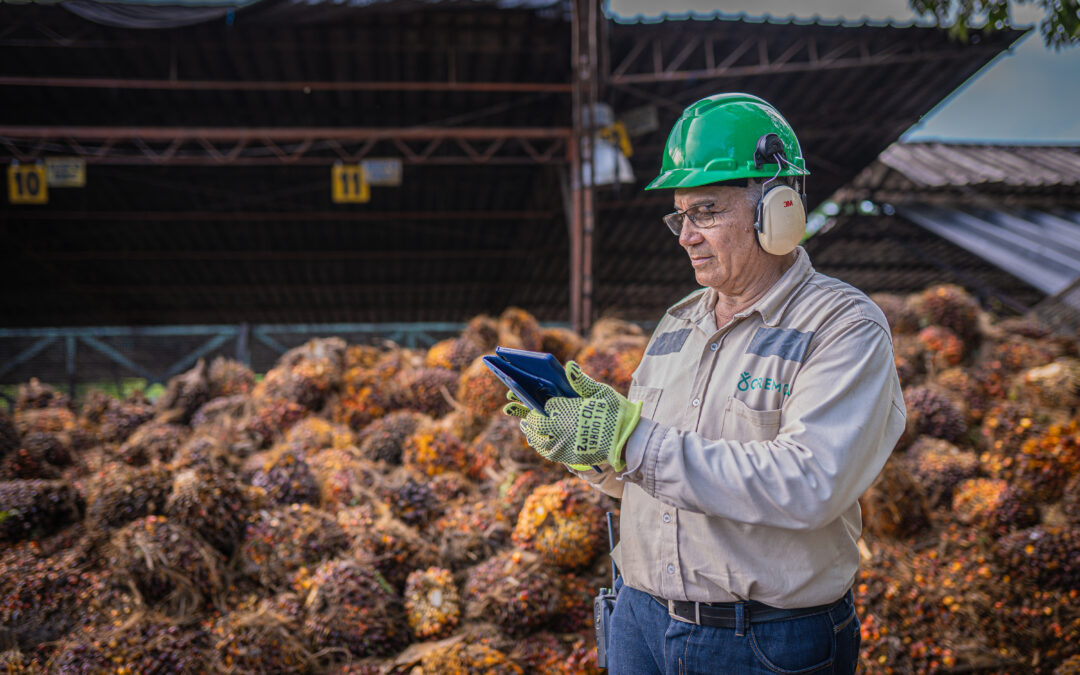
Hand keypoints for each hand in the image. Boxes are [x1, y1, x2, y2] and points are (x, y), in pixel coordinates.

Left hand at [502, 361, 641, 470]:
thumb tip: (569, 366)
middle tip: (523, 416)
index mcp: (567, 409)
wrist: (629, 441)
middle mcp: (561, 427)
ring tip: (527, 428)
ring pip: (539, 440)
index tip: (532, 400)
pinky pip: (549, 453)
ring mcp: (564, 444)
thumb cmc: (617, 413)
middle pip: (536, 423)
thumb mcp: (602, 393)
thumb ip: (582, 381)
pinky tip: (540, 443)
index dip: (537, 403)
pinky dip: (542, 447)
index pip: (545, 406)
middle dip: (529, 418)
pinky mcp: (570, 457)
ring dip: (531, 433)